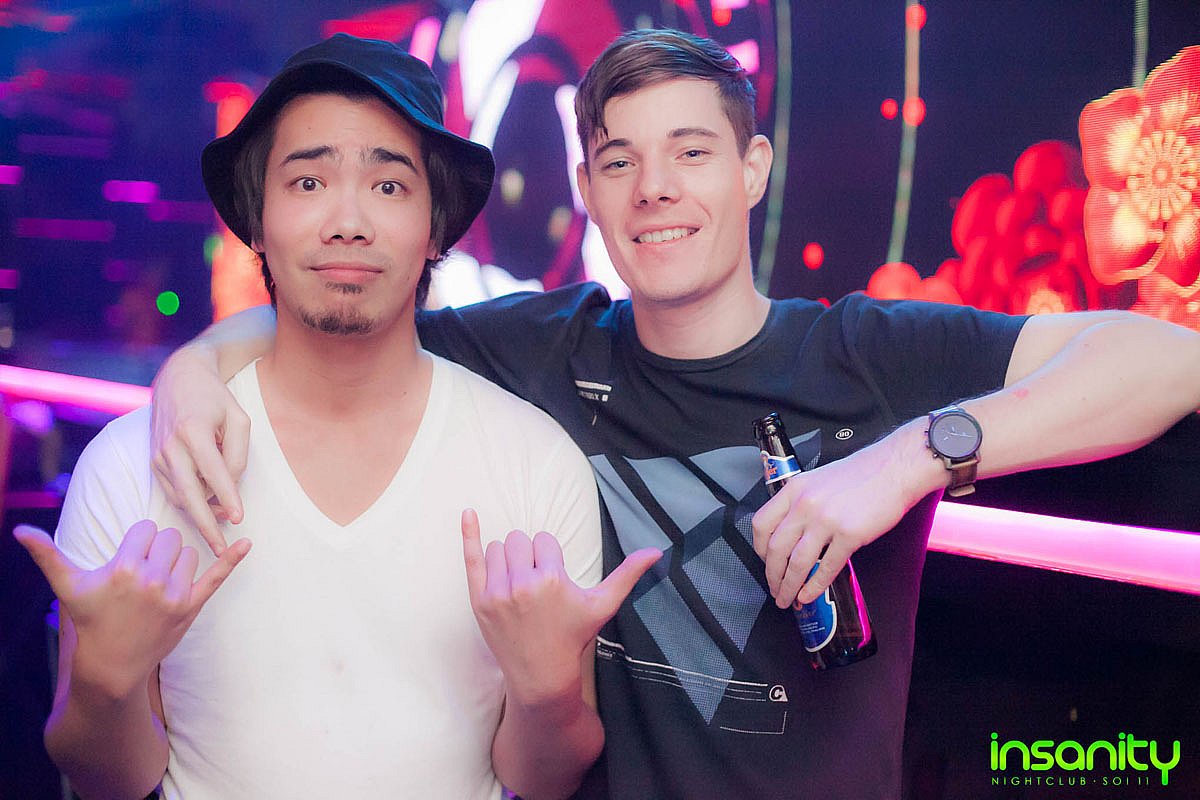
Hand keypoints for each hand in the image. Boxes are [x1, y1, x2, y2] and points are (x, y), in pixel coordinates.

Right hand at [14, 521, 250, 697]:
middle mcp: (152, 579)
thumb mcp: (68, 586)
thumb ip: (47, 554)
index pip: (145, 529)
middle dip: (157, 551)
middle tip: (141, 576)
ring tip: (155, 586)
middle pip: (170, 537)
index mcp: (124, 567)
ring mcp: (174, 594)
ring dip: (176, 563)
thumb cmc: (90, 620)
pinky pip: (217, 576)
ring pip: (189, 552)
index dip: (136, 543)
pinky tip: (248, 543)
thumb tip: (19, 529)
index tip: (126, 562)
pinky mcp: (192, 607)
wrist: (111, 665)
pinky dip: (233, 559)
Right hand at [151, 344, 250, 554]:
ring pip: (180, 496)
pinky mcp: (153, 462)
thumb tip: (229, 488)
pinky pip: (172, 491)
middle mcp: (171, 446)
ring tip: (224, 525)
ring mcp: (158, 455)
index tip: (239, 518)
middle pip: (189, 494)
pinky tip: (208, 509)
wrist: (179, 380)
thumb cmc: (215, 400)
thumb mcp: (239, 419)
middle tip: (222, 549)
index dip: (228, 497)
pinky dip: (189, 503)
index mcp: (194, 431)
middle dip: (205, 525)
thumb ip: (238, 454)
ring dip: (200, 514)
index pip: (214, 471)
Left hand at [461, 509, 659, 705]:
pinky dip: (469, 534)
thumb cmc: (573, 636)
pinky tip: (468, 513)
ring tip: (517, 586)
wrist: (541, 675)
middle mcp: (522, 583)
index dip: (550, 559)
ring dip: (508, 560)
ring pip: (499, 547)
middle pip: (521, 539)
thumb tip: (657, 550)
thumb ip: (628, 574)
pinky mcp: (479, 601)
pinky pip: (471, 558)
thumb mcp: (603, 605)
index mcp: (552, 579)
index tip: (553, 585)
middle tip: (535, 586)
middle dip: (529, 556)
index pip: (546, 541)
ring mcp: (497, 593)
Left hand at [751, 426, 934, 607]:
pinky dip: (814, 586)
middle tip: (774, 589)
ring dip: (789, 586)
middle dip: (772, 576)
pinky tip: (810, 594)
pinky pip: (826, 568)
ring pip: (797, 563)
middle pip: (776, 549)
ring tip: (788, 599)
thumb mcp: (818, 480)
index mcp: (794, 490)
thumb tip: (790, 532)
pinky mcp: (849, 534)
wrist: (895, 468)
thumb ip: (800, 502)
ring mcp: (826, 520)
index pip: (761, 524)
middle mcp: (805, 504)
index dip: (759, 549)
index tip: (765, 562)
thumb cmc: (862, 473)